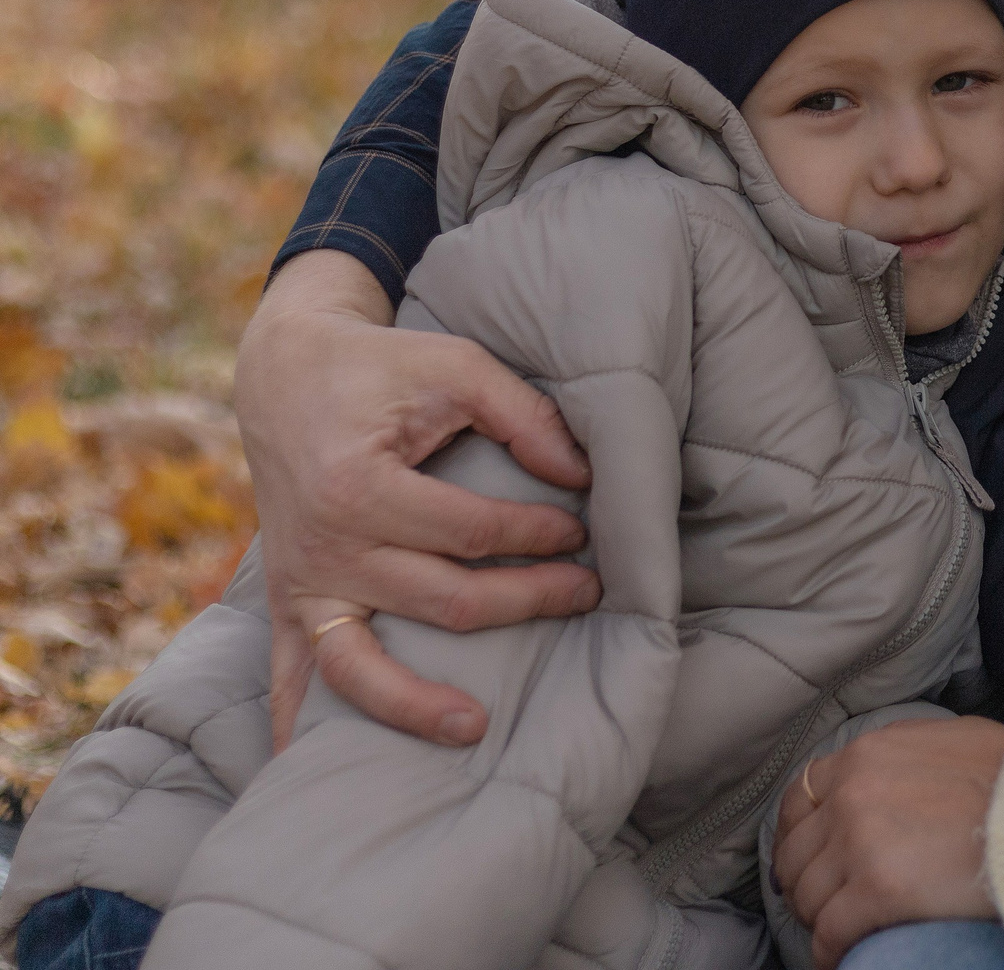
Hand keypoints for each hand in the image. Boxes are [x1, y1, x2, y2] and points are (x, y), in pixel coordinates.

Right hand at [238, 251, 598, 747]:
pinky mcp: (287, 601)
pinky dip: (299, 723)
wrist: (285, 374)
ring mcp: (301, 584)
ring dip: (419, 703)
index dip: (539, 535)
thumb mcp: (455, 366)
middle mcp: (325, 547)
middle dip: (526, 601)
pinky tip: (310, 768)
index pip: (474, 532)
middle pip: (443, 600)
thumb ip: (523, 415)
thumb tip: (581, 473)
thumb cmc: (381, 368)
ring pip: (362, 666)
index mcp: (360, 486)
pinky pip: (292, 675)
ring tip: (479, 729)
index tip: (582, 530)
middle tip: (588, 593)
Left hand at [774, 716, 1003, 957]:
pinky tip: (840, 957)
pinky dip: (829, 951)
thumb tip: (889, 776)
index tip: (809, 858)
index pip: (801, 798)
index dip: (798, 835)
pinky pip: (830, 932)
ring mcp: (860, 843)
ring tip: (840, 930)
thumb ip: (904, 755)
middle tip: (827, 902)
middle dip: (805, 883)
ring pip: (808, 896)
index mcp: (867, 754)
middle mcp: (853, 794)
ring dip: (820, 918)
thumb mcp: (950, 739)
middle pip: (796, 854)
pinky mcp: (876, 892)